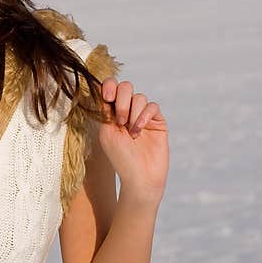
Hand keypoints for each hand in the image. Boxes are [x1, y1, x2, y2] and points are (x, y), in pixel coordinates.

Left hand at [97, 78, 168, 204]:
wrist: (140, 176)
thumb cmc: (120, 157)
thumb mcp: (106, 132)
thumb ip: (106, 111)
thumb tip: (104, 89)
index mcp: (111, 112)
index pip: (110, 88)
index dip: (108, 86)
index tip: (107, 96)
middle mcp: (127, 111)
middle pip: (125, 87)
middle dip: (122, 100)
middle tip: (120, 121)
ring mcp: (142, 115)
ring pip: (139, 97)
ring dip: (133, 113)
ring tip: (131, 132)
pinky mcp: (157, 121)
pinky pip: (152, 106)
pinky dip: (144, 115)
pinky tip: (139, 130)